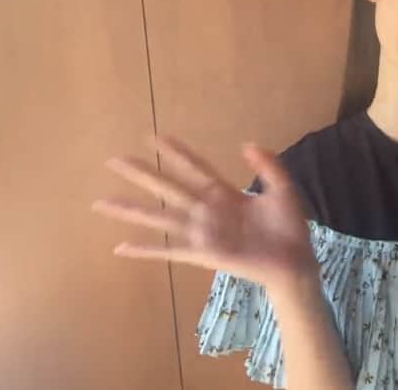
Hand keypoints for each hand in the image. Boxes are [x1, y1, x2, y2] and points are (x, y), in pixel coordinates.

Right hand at [91, 135, 317, 285]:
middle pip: (168, 187)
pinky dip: (144, 250)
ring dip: (131, 210)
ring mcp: (202, 232)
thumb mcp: (283, 189)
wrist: (295, 261)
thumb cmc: (289, 227)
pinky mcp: (203, 254)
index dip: (175, 153)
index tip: (153, 137)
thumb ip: (268, 166)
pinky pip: (168, 251)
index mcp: (225, 194)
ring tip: (102, 203)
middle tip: (113, 160)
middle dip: (142, 174)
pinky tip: (120, 247)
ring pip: (160, 217)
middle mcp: (207, 211)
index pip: (195, 168)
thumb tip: (247, 144)